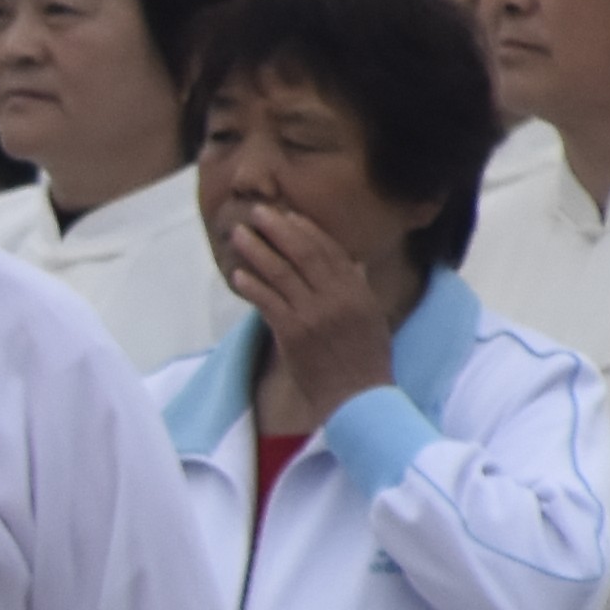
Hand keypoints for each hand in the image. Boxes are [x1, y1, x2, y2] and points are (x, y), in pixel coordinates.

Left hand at [218, 199, 399, 421]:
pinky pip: (268, 303)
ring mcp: (313, 315)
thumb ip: (359, 286)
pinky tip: (238, 274)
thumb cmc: (366, 358)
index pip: (329, 251)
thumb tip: (352, 260)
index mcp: (357, 291)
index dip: (306, 230)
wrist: (357, 397)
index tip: (287, 214)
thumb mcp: (372, 316)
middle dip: (278, 230)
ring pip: (280, 274)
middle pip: (303, 254)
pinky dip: (252, 286)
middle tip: (258, 211)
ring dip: (257, 251)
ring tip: (239, 234)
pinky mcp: (292, 334)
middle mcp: (336, 298)